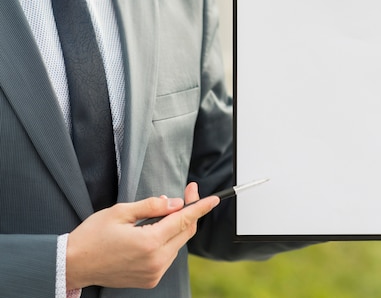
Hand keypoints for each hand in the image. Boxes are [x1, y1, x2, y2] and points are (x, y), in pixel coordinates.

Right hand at [66, 182, 218, 289]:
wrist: (73, 265)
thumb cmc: (92, 237)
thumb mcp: (120, 212)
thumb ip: (151, 206)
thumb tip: (174, 203)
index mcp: (149, 242)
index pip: (183, 220)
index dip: (200, 207)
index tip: (213, 199)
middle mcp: (155, 260)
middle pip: (185, 232)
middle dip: (189, 212)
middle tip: (186, 194)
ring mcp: (154, 272)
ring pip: (178, 244)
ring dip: (177, 228)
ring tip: (163, 215)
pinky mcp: (150, 279)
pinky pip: (168, 256)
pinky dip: (168, 242)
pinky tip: (155, 233)